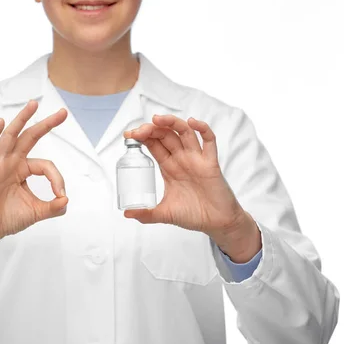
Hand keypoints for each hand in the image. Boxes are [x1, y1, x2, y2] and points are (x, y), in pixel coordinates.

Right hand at [0, 100, 68, 243]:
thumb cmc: (8, 218)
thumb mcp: (36, 212)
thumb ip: (53, 207)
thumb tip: (66, 200)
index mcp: (24, 170)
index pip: (45, 165)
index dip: (56, 178)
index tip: (60, 195)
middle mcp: (12, 163)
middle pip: (30, 138)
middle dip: (46, 124)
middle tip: (63, 113)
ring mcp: (0, 165)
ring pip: (11, 137)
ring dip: (22, 120)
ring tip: (33, 105)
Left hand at [122, 114, 244, 235]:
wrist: (216, 224)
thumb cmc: (194, 216)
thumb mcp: (164, 214)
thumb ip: (146, 215)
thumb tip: (126, 214)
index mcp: (169, 167)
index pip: (154, 144)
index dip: (142, 137)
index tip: (128, 136)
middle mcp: (182, 159)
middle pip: (165, 135)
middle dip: (151, 129)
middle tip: (138, 131)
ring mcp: (196, 159)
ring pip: (184, 132)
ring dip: (171, 123)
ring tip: (157, 119)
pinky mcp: (211, 163)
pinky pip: (209, 141)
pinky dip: (203, 129)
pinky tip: (192, 122)